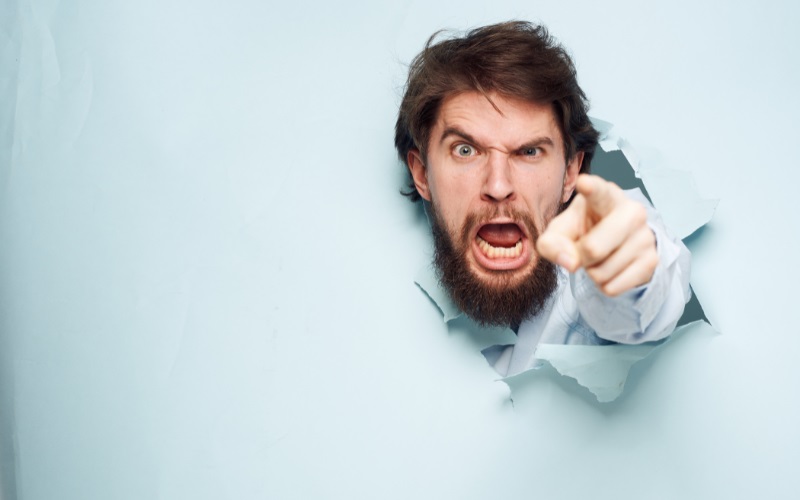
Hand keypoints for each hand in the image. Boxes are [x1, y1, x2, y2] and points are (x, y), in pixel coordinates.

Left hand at [537, 174, 658, 296]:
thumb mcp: (560, 233)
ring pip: (601, 272)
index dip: (591, 188)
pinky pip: (612, 287)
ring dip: (593, 272)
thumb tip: (570, 263)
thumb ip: (551, 244)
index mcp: (605, 196)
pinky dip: (604, 285)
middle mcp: (632, 211)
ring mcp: (645, 237)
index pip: (599, 192)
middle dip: (580, 257)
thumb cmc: (583, 229)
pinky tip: (612, 269)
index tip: (583, 183)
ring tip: (601, 257)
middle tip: (584, 248)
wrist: (617, 244)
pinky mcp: (651, 261)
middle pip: (593, 249)